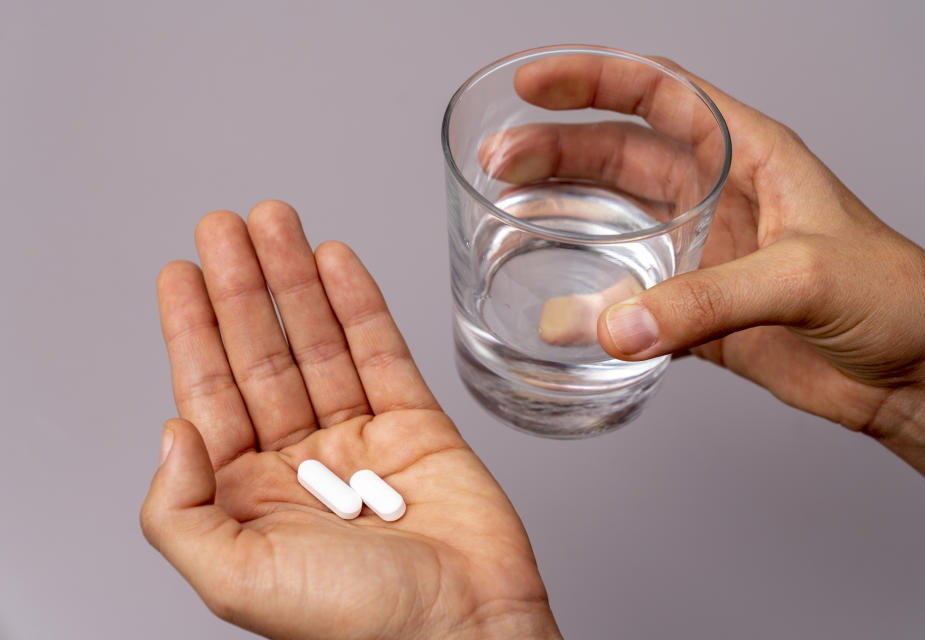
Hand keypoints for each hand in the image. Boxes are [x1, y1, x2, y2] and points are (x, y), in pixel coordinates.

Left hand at [141, 201, 561, 638]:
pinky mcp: (417, 427)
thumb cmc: (359, 624)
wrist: (464, 631)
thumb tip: (171, 432)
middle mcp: (301, 464)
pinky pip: (383, 354)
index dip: (193, 330)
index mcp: (250, 499)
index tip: (182, 273)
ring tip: (278, 223)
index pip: (211, 394)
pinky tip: (337, 264)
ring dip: (295, 282)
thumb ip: (180, 511)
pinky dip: (360, 306)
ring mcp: (361, 441)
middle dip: (242, 288)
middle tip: (227, 227)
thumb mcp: (237, 580)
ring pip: (320, 344)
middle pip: (263, 355)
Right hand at [485, 55, 924, 503]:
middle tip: (500, 163)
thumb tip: (616, 326)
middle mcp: (717, 196)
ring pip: (613, 221)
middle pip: (618, 154)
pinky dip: (589, 303)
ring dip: (561, 217)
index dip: (593, 79)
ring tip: (507, 218)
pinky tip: (558, 310)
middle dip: (556, 151)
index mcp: (748, 155)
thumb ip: (707, 301)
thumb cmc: (893, 298)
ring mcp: (700, 254)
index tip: (534, 84)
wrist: (914, 375)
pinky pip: (627, 298)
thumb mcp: (804, 276)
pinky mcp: (694, 312)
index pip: (660, 93)